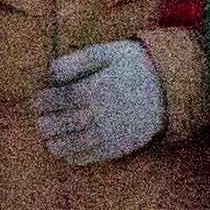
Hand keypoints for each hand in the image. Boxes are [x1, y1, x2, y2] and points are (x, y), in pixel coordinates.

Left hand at [31, 39, 164, 168]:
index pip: (61, 99)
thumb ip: (78, 60)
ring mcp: (110, 134)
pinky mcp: (119, 148)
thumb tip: (50, 72)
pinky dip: (73, 156)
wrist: (171, 89)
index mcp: (97, 89)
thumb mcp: (108, 52)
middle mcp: (101, 114)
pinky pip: (90, 157)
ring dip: (55, 143)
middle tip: (39, 121)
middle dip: (46, 123)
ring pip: (73, 144)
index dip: (44, 101)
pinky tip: (66, 150)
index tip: (38, 100)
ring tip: (49, 138)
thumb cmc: (135, 66)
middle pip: (63, 123)